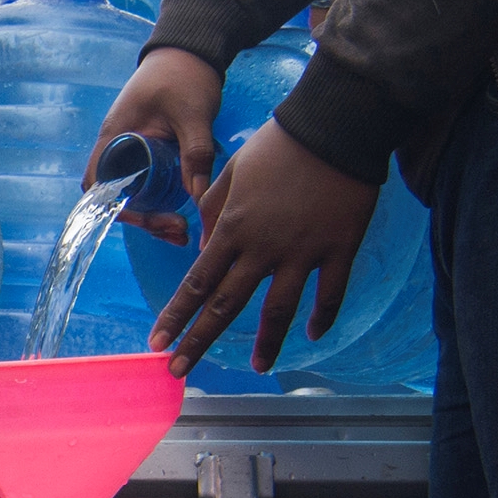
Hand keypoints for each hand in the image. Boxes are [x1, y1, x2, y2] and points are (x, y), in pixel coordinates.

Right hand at [92, 48, 222, 248]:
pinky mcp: (149, 150)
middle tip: (178, 230)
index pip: (97, 184)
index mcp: (116, 136)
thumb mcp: (193, 116)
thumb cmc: (184, 75)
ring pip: (133, 194)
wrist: (191, 49)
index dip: (115, 208)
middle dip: (144, 219)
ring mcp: (133, 149)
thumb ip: (195, 154)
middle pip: (117, 196)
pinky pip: (147, 183)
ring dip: (154, 214)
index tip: (148, 218)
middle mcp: (118, 146)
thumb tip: (198, 199)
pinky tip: (183, 210)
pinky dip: (160, 201)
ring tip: (182, 229)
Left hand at [149, 117, 379, 372]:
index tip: (158, 342)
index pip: (197, 281)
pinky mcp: (339, 249)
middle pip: (226, 304)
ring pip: (279, 309)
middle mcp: (262, 247)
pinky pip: (331, 293)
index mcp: (232, 227)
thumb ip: (213, 210)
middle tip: (180, 370)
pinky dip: (322, 316)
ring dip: (267, 342)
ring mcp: (303, 252)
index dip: (176, 315)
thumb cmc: (278, 144)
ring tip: (258, 367)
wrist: (333, 127)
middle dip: (200, 341)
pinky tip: (311, 334)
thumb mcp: (233, 171)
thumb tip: (203, 247)